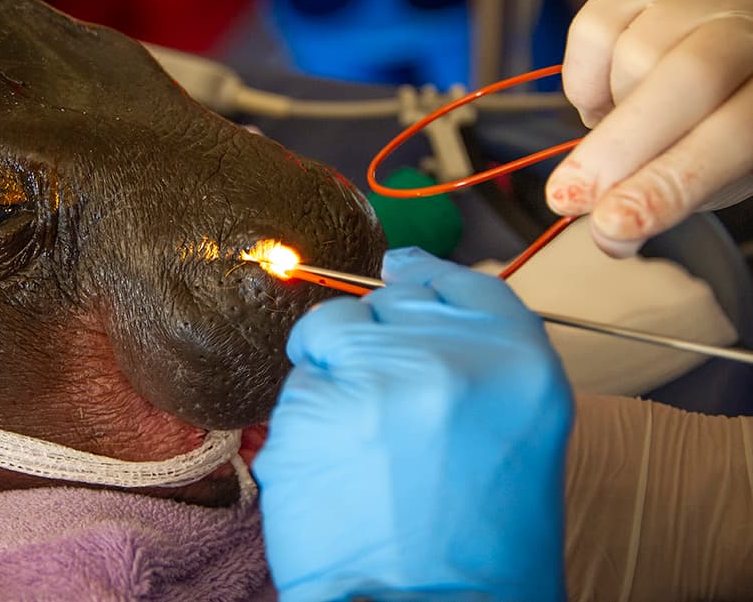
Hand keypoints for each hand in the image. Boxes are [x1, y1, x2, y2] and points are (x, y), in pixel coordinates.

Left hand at [253, 248, 572, 601]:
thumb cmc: (479, 548)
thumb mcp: (516, 439)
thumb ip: (475, 364)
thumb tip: (416, 312)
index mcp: (520, 365)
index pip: (460, 283)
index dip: (423, 274)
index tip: (400, 268)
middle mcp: (448, 359)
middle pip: (388, 300)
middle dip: (374, 334)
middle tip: (378, 390)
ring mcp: (374, 381)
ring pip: (330, 330)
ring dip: (332, 366)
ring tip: (356, 434)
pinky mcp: (310, 412)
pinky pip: (297, 384)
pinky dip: (307, 415)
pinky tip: (335, 464)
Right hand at [548, 0, 752, 256]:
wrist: (727, 37)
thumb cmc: (722, 113)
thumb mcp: (716, 170)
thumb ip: (663, 200)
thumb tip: (607, 233)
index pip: (727, 141)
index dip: (665, 186)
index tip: (615, 225)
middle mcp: (750, 27)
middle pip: (686, 78)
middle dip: (620, 147)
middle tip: (570, 198)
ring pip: (630, 54)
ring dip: (610, 106)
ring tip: (625, 120)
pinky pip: (593, 27)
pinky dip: (584, 73)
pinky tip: (610, 84)